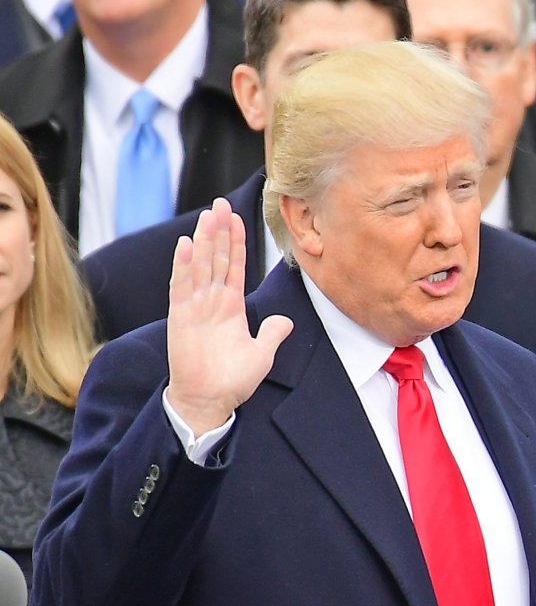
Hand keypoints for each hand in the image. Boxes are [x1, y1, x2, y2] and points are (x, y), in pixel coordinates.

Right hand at [165, 198, 292, 433]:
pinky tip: (186, 245)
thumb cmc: (232, 380)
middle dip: (219, 231)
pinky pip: (182, 287)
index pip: (235, 266)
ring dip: (204, 240)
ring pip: (201, 266)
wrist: (210, 401)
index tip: (236, 218)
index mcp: (231, 306)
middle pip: (217, 258)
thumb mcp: (261, 354)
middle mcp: (212, 302)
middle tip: (220, 203)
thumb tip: (285, 321)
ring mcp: (195, 307)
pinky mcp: (180, 318)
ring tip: (207, 215)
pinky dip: (183, 266)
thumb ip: (272, 334)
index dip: (236, 242)